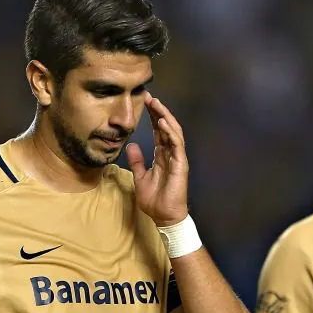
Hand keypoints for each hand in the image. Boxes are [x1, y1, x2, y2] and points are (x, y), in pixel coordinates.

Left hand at [125, 92, 188, 226]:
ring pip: (173, 132)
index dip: (152, 117)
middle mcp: (171, 154)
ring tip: (156, 104)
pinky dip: (170, 132)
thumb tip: (130, 145)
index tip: (144, 103)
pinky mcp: (181, 164)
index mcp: (162, 156)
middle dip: (158, 111)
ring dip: (165, 117)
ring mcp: (177, 158)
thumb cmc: (155, 200)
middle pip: (166, 128)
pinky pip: (176, 144)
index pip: (158, 132)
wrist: (164, 216)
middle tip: (149, 97)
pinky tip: (162, 122)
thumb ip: (137, 161)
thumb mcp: (140, 177)